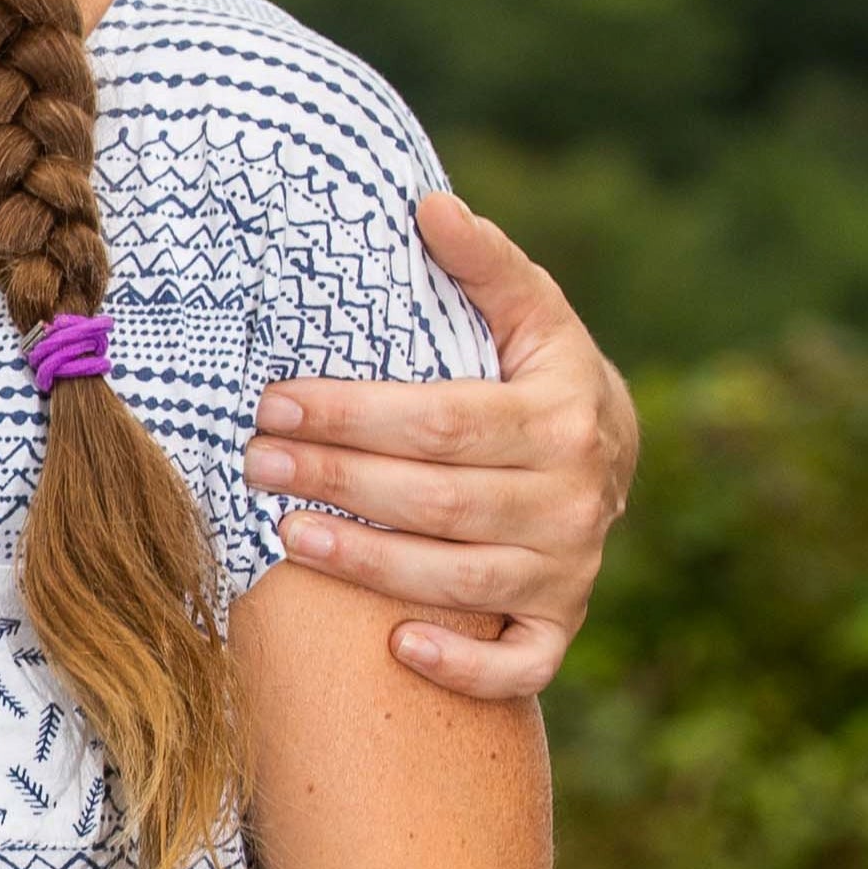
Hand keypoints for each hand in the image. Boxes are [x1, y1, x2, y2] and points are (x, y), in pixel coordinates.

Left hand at [242, 191, 637, 704]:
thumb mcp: (529, 313)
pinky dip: (465, 664)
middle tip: (256, 463)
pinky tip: (398, 647)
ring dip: (368, 564)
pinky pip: (520, 663)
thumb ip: (483, 264)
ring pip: (461, 579)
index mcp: (563, 415)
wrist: (611, 457)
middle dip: (338, 481)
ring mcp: (569, 568)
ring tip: (285, 534)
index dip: (352, 415)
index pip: (440, 420)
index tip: (274, 402)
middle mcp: (574, 498)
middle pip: (437, 500)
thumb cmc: (540, 376)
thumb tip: (429, 204)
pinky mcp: (561, 623)